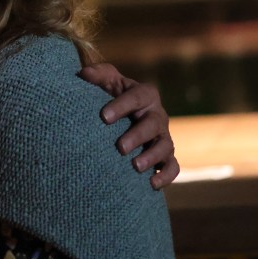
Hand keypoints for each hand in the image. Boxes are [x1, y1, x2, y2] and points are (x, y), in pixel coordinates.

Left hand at [78, 63, 179, 189]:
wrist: (120, 117)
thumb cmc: (111, 95)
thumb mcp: (106, 81)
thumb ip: (98, 75)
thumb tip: (85, 74)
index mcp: (145, 95)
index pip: (136, 97)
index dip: (121, 106)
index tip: (103, 117)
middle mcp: (157, 115)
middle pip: (153, 124)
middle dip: (137, 136)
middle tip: (120, 147)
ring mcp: (163, 136)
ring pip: (165, 147)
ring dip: (152, 157)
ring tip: (135, 167)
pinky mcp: (165, 156)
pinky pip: (172, 167)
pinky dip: (165, 176)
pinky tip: (151, 184)